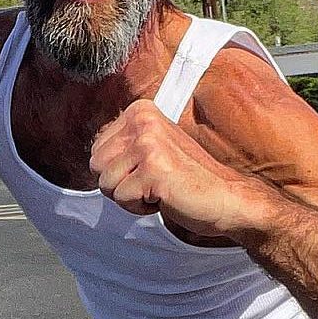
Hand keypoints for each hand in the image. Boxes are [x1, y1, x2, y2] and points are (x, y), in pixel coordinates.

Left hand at [89, 99, 262, 237]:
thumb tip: (91, 156)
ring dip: (130, 196)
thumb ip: (122, 146)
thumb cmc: (187, 179)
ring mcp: (149, 144)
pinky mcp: (154, 170)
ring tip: (159, 188)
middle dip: (119, 183)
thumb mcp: (151, 148)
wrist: (225, 198)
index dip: (118, 170)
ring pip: (105, 184)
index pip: (96, 149)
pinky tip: (164, 197)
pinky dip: (140, 207)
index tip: (148, 169)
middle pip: (95, 165)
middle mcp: (143, 121)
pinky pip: (122, 198)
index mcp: (140, 111)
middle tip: (151, 182)